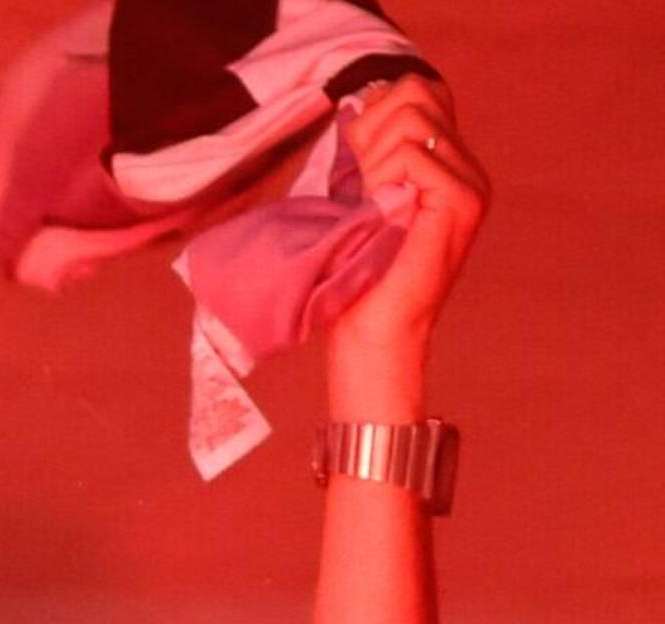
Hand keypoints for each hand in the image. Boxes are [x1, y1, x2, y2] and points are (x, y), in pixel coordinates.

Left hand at [325, 77, 488, 398]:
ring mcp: (470, 181)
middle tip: (364, 186)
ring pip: (412, 118)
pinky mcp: (463, 199)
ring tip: (375, 204)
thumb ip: (373, 148)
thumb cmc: (358, 270)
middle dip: (372, 131)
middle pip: (416, 92)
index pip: (419, 91)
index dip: (375, 114)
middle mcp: (466, 166)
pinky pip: (414, 154)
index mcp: (446, 162)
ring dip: (376, 159)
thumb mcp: (362, 193)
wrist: (373, 329)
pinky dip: (384, 178)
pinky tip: (384, 214)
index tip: (357, 162)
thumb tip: (366, 97)